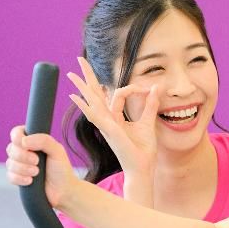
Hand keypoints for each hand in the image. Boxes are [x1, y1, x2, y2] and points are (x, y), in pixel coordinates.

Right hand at [5, 125, 77, 207]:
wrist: (63, 190)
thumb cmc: (61, 169)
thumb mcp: (57, 150)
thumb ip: (43, 140)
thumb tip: (24, 141)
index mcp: (33, 141)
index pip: (16, 133)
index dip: (17, 137)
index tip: (26, 145)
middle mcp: (24, 152)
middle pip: (10, 148)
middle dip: (23, 156)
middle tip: (37, 162)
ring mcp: (20, 165)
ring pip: (9, 163)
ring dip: (23, 169)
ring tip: (37, 173)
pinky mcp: (18, 178)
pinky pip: (10, 176)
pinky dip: (20, 179)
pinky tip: (30, 181)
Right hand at [67, 56, 159, 175]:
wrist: (142, 167)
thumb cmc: (142, 150)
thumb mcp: (148, 123)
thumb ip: (151, 105)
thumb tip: (157, 88)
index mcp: (115, 117)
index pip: (118, 93)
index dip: (133, 87)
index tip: (148, 89)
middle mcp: (107, 119)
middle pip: (95, 93)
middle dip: (88, 76)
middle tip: (79, 59)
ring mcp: (106, 125)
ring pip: (92, 101)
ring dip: (82, 87)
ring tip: (71, 74)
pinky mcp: (109, 131)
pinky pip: (95, 116)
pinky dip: (85, 106)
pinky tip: (76, 97)